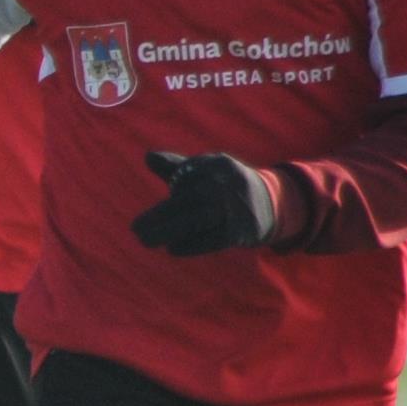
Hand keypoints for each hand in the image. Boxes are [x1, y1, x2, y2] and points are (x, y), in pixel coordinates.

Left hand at [132, 149, 276, 254]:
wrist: (271, 204)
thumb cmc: (225, 186)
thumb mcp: (207, 171)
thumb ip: (177, 167)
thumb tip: (148, 157)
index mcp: (219, 165)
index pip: (187, 175)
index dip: (170, 190)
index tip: (152, 200)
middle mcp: (229, 184)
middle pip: (188, 200)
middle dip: (159, 215)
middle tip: (135, 228)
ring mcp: (237, 208)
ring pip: (197, 221)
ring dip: (168, 232)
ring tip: (144, 240)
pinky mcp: (242, 230)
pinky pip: (212, 239)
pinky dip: (190, 245)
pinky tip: (171, 249)